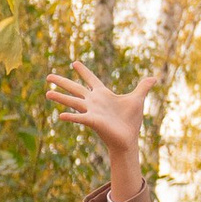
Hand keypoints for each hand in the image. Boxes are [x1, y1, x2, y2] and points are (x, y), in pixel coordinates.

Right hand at [47, 60, 152, 199]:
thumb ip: (143, 87)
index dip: (84, 71)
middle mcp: (94, 102)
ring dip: (60, 97)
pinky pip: (79, 118)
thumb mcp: (137, 99)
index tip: (74, 63)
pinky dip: (71, 117)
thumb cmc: (130, 120)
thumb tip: (153, 77)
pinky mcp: (93, 121)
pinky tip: (60, 115)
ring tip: (47, 93)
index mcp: (103, 95)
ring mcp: (91, 111)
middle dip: (62, 82)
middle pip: (75, 89)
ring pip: (73, 102)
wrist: (128, 138)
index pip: (91, 80)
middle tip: (48, 76)